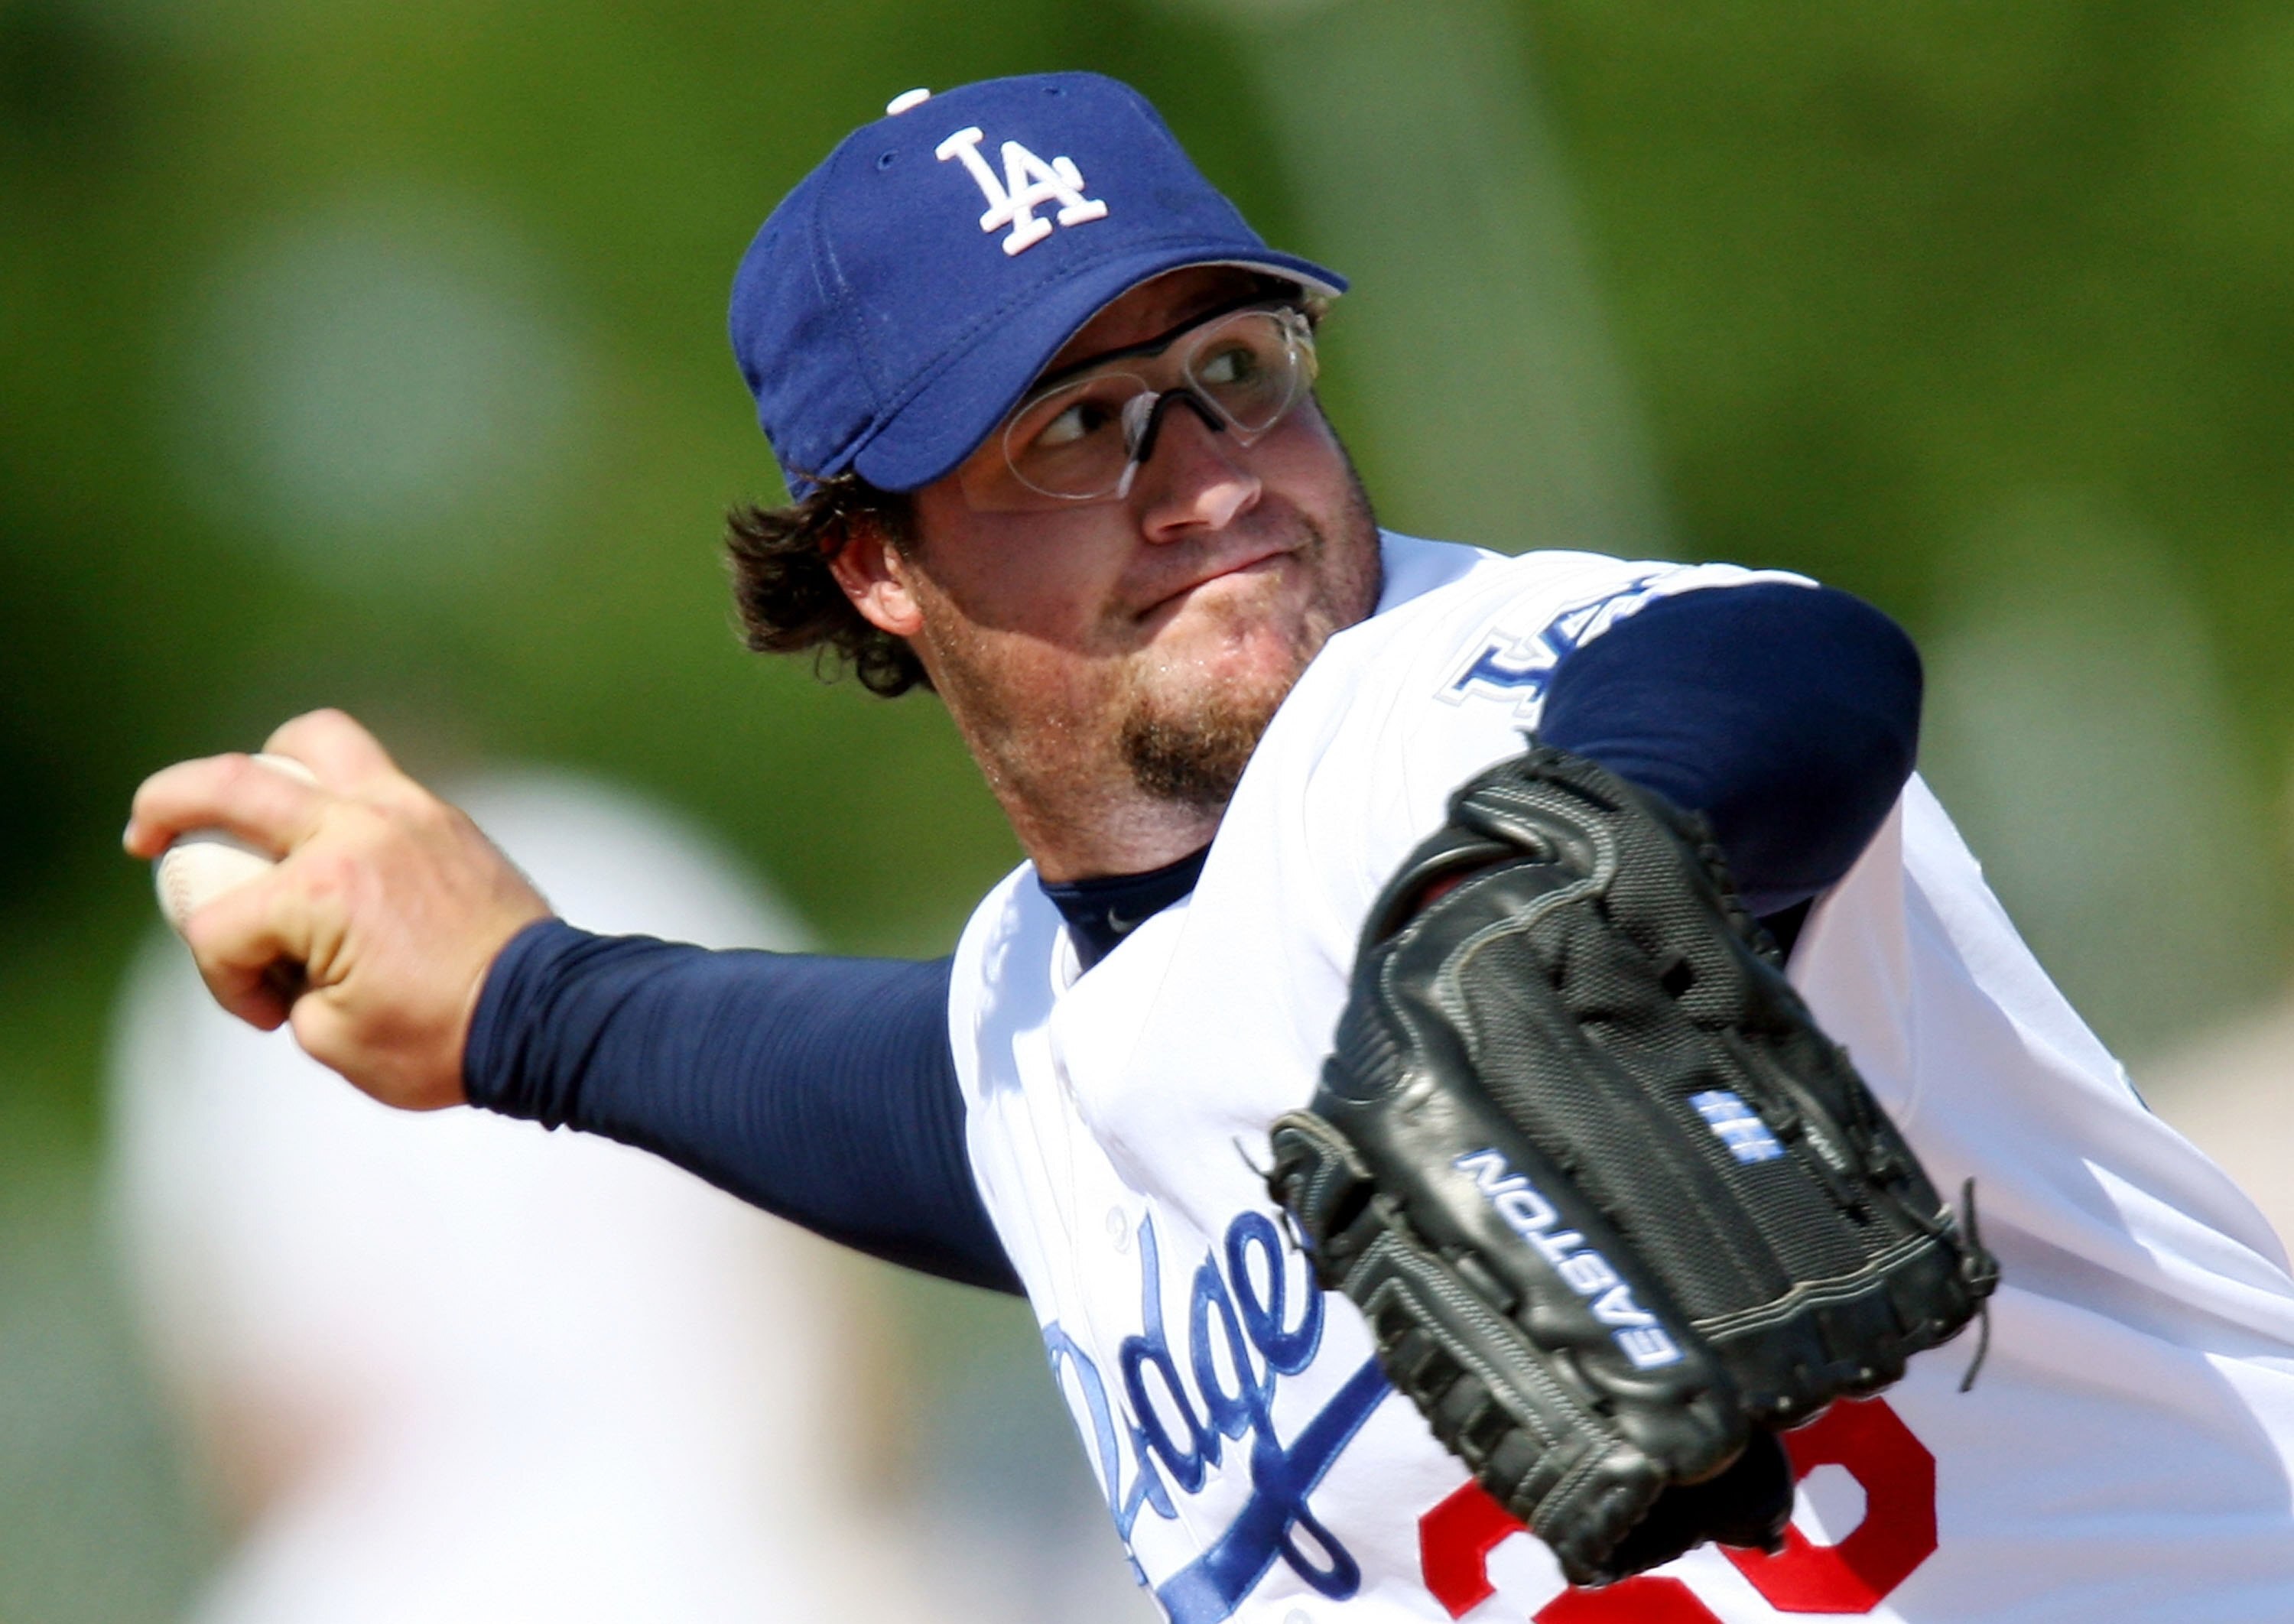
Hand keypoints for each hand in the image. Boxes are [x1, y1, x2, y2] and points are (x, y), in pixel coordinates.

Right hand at [123, 709, 549, 1109]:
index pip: (220, 925)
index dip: (225, 981)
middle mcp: (357, 832)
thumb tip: (283, 948)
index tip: (270, 1015)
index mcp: (322, 892)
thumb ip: (283, 981)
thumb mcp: (332, 1038)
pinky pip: (371, 769)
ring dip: (263, 760)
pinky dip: (330, 783)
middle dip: (165, 805)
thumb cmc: (443, 1039)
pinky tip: (318, 823)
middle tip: (145, 833)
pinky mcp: (440, 815)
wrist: (547, 1018)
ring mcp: (405, 811)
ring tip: (242, 796)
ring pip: (315, 739)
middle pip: (228, 783)